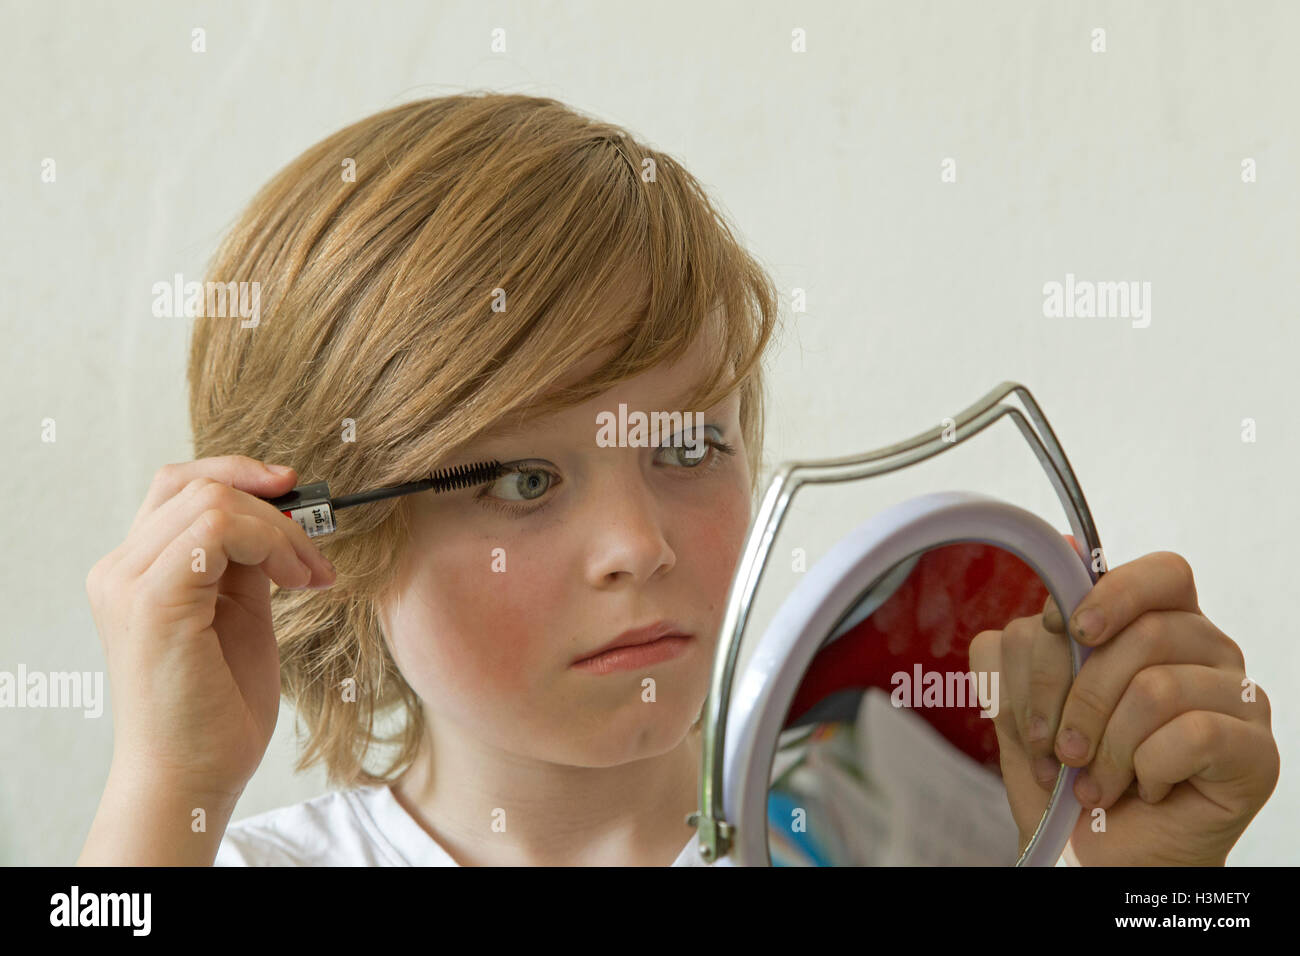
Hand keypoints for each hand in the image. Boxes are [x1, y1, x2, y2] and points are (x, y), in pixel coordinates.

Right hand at [84, 455, 336, 799]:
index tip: (294, 490)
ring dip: (279, 531)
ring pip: (212, 501)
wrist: (195, 775)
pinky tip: (294, 582)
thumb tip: (278, 516)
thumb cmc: (218, 705)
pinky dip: (269, 543)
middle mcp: (120, 569)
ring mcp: (129, 582)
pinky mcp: (152, 601)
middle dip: (273, 508)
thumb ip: (243, 562)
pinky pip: (216, 530)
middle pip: (198, 484)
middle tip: (314, 558)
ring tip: (308, 576)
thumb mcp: (238, 611)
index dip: (240, 473)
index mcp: (137, 569)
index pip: (179, 485)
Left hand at [975, 551, 1278, 864]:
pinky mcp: (1256, 752)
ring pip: (1158, 687)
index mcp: (1160, 624)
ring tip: (1091, 782)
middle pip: (1143, 635)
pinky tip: (1140, 790)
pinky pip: (1191, 735)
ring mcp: (1240, 700)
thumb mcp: (1022, 705)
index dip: (1111, 593)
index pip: (1161, 574)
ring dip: (1105, 745)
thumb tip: (1052, 573)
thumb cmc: (1066, 776)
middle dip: (1078, 698)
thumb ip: (1024, 644)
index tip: (1063, 629)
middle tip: (1056, 749)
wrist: (1093, 855)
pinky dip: (1144, 770)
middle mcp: (1209, 652)